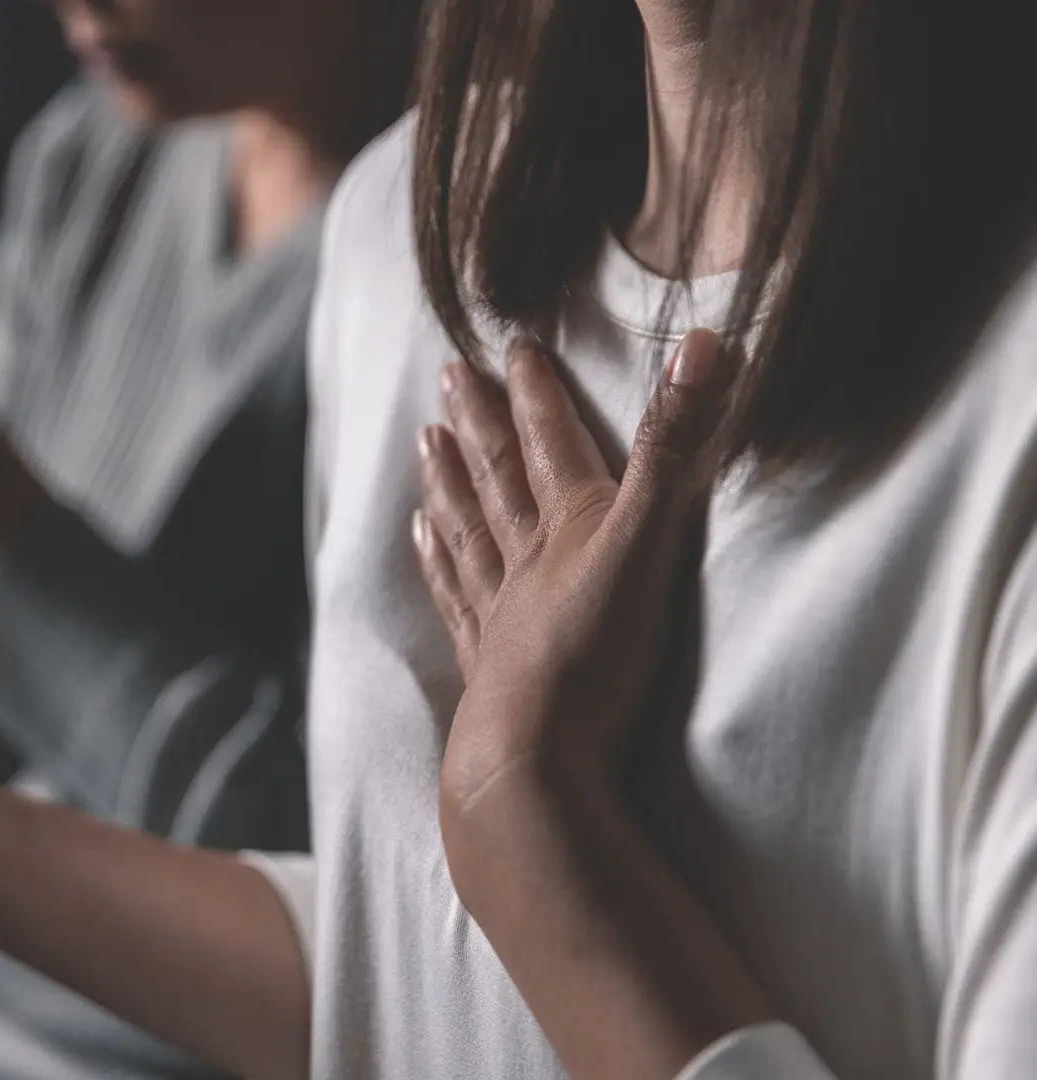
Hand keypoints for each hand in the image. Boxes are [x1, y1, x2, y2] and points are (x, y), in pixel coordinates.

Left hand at [414, 331, 727, 818]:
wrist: (537, 760)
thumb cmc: (598, 654)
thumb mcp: (651, 541)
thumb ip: (677, 446)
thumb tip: (708, 340)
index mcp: (570, 527)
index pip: (550, 443)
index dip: (538, 392)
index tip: (515, 345)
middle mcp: (526, 562)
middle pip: (498, 477)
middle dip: (481, 422)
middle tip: (450, 374)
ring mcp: (501, 616)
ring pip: (469, 531)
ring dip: (450, 482)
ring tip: (424, 442)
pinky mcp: (491, 670)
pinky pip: (456, 599)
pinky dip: (437, 562)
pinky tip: (420, 539)